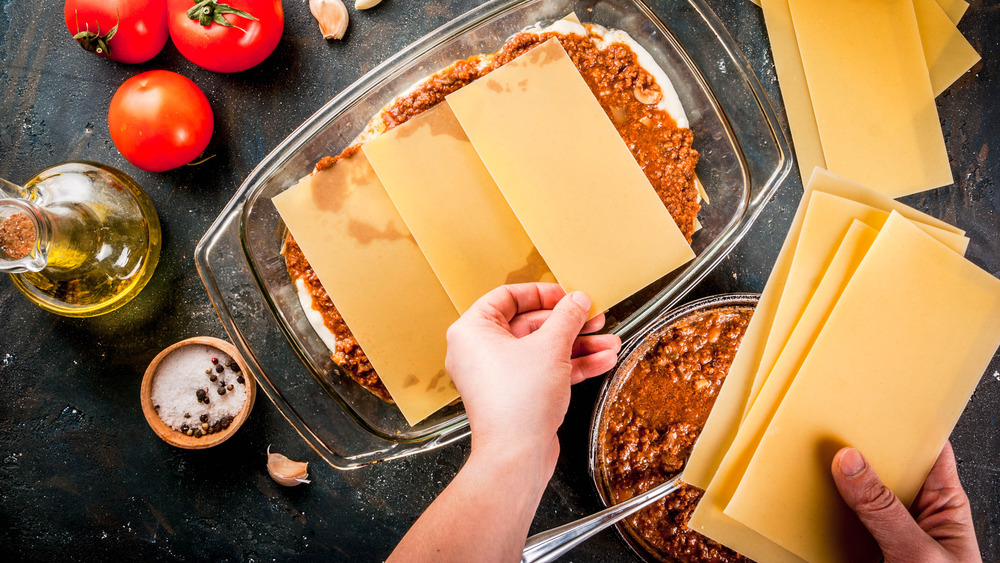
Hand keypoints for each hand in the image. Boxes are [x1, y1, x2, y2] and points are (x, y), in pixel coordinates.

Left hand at [445, 283, 620, 467]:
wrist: (516, 456)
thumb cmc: (518, 401)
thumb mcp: (550, 347)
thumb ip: (567, 317)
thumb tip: (577, 300)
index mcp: (473, 331)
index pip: (507, 297)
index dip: (541, 293)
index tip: (567, 295)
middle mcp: (480, 352)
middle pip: (530, 324)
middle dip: (569, 323)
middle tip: (595, 318)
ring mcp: (498, 376)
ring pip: (542, 350)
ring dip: (578, 346)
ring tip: (610, 342)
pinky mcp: (516, 395)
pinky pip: (544, 371)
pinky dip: (571, 366)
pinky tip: (602, 362)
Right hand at [831, 442, 980, 562]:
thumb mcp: (918, 552)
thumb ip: (884, 510)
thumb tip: (851, 463)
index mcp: (945, 504)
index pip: (926, 450)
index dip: (904, 427)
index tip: (874, 411)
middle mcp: (916, 513)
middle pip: (886, 468)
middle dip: (863, 453)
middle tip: (837, 440)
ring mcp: (889, 529)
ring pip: (862, 494)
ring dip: (843, 485)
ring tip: (823, 470)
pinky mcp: (866, 547)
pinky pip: (844, 521)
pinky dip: (830, 512)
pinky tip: (820, 504)